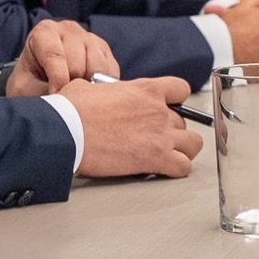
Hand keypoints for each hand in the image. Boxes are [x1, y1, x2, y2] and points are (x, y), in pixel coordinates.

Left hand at [5, 20, 120, 96]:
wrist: (38, 81)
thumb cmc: (29, 83)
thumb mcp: (24, 88)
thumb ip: (41, 90)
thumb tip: (64, 100)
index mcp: (44, 32)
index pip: (55, 55)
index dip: (57, 81)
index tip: (56, 96)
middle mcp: (69, 29)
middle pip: (78, 64)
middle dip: (71, 85)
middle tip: (63, 96)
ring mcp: (90, 38)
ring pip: (97, 68)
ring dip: (88, 86)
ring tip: (74, 93)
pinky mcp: (105, 51)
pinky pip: (110, 72)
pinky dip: (102, 86)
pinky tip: (87, 89)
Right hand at [61, 75, 199, 177]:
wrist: (66, 132)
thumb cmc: (70, 111)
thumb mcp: (88, 87)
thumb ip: (104, 91)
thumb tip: (95, 94)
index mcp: (145, 90)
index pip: (180, 89)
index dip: (176, 100)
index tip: (169, 107)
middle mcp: (158, 110)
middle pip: (183, 121)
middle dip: (171, 131)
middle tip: (154, 139)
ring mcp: (160, 135)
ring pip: (192, 144)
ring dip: (182, 150)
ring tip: (168, 156)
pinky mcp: (156, 158)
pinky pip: (182, 167)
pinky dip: (176, 170)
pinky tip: (164, 171)